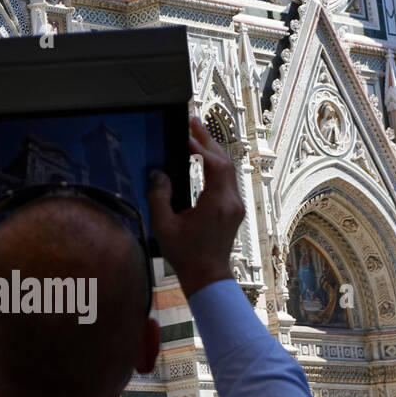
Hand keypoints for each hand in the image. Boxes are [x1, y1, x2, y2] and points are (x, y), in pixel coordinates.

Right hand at [147, 118, 245, 297]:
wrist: (207, 275)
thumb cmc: (185, 254)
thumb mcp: (164, 225)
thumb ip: (160, 196)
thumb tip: (160, 174)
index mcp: (217, 204)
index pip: (216, 164)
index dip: (202, 146)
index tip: (185, 135)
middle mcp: (231, 202)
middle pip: (226, 161)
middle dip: (209, 139)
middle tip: (192, 121)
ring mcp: (236, 205)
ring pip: (230, 168)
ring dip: (214, 150)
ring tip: (196, 134)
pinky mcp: (234, 208)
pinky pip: (229, 178)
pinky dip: (216, 163)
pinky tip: (204, 157)